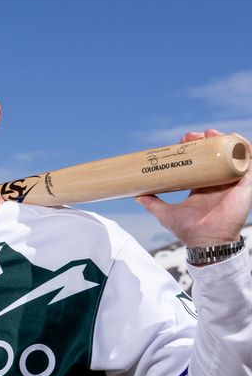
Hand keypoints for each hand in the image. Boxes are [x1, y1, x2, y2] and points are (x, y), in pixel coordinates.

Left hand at [136, 130, 251, 247]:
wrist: (205, 241)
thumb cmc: (189, 230)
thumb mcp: (166, 213)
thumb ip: (152, 203)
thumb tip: (136, 195)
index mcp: (204, 185)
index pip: (202, 160)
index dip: (194, 148)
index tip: (182, 141)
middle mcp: (219, 181)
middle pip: (216, 154)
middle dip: (206, 140)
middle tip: (192, 136)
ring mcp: (233, 181)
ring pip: (233, 154)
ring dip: (224, 140)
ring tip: (211, 133)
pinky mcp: (246, 184)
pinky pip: (249, 162)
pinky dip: (244, 148)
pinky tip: (235, 140)